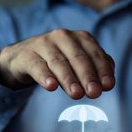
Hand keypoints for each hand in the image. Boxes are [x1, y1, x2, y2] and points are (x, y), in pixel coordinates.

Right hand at [0, 29, 114, 98]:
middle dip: (88, 76)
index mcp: (81, 38)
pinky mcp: (27, 55)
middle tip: (94, 93)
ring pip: (59, 62)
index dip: (103, 70)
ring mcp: (44, 44)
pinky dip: (45, 76)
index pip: (95, 55)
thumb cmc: (59, 61)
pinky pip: (37, 66)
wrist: (24, 57)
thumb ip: (95, 69)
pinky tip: (50, 86)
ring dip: (69, 79)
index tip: (108, 86)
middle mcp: (63, 37)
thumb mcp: (78, 63)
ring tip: (76, 94)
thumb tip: (107, 83)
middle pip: (78, 58)